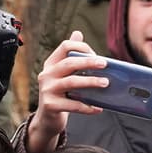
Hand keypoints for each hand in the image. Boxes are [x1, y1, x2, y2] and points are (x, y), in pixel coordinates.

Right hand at [25, 31, 107, 152]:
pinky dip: (87, 107)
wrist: (46, 119)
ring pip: (71, 82)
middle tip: (105, 64)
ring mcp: (47, 90)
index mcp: (51, 64)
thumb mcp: (62, 74)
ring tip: (106, 83)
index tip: (97, 55)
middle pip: (69, 63)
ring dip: (91, 82)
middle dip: (89, 62)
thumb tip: (78, 33)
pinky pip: (72, 105)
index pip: (65, 47)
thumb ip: (70, 56)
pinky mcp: (50, 105)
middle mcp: (46, 74)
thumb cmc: (60, 94)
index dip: (82, 48)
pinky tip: (98, 108)